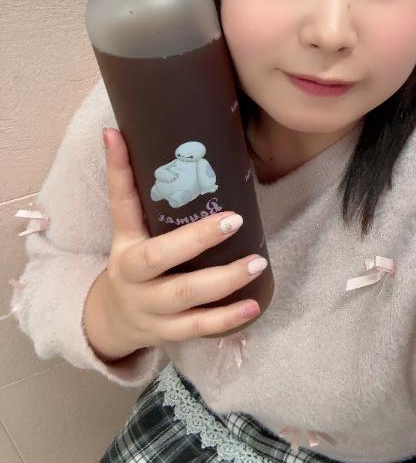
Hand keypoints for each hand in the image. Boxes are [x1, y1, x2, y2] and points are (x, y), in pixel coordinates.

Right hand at [84, 128, 264, 359]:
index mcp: (123, 242)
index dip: (120, 170)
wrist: (112, 322)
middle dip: (197, 239)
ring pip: (184, 296)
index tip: (120, 135)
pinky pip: (197, 328)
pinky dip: (226, 320)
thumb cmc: (134, 264)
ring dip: (223, 280)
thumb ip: (138, 190)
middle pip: (158, 257)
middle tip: (234, 220)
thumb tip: (121, 131)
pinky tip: (253, 306)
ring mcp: (148, 307)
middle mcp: (131, 275)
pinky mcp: (166, 332)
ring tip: (257, 262)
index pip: (121, 202)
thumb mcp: (130, 230)